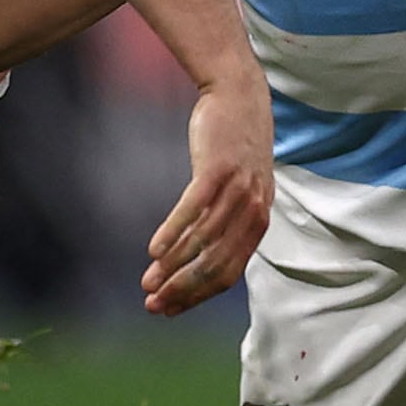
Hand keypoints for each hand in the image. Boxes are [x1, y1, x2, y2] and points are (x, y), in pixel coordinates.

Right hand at [143, 81, 274, 314]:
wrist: (239, 95)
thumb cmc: (232, 145)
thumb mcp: (239, 187)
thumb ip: (227, 220)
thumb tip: (197, 254)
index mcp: (258, 220)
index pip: (229, 271)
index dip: (198, 295)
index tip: (170, 309)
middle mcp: (253, 209)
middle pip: (217, 264)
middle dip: (183, 289)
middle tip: (152, 305)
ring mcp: (238, 188)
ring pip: (204, 241)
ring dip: (173, 267)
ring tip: (147, 282)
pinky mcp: (218, 168)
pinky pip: (194, 210)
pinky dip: (173, 233)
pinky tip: (153, 251)